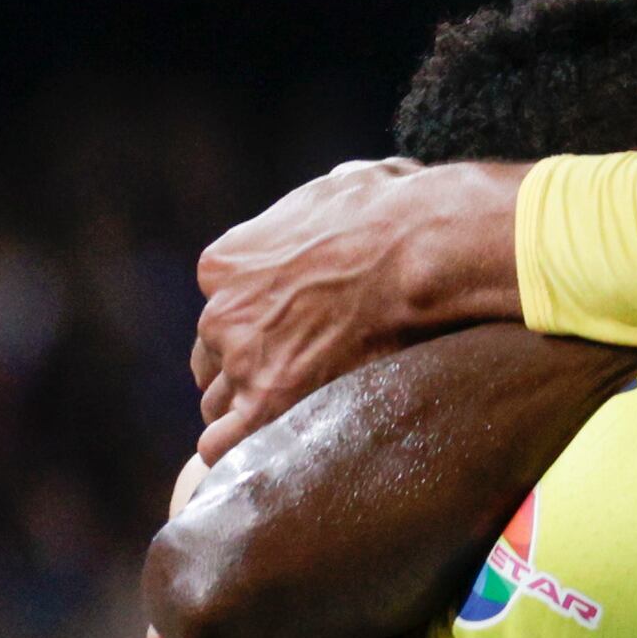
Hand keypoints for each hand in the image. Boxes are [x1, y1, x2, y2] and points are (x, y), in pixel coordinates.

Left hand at [190, 160, 528, 458]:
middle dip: (244, 370)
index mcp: (227, 262)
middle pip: (213, 360)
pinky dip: (242, 454)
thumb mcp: (344, 184)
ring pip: (217, 406)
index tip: (290, 332)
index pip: (219, 309)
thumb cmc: (397, 210)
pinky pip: (224, 448)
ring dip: (247, 413)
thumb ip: (321, 205)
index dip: (253, 325)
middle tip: (295, 378)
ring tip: (294, 420)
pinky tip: (274, 452)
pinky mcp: (268, 402)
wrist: (423, 250)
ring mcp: (241, 361)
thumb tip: (349, 191)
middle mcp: (220, 313)